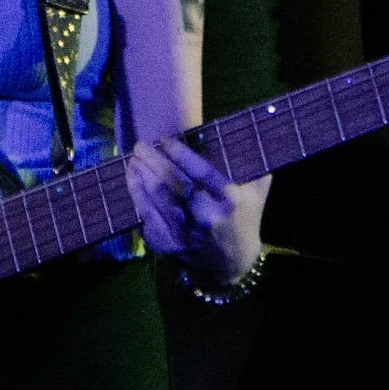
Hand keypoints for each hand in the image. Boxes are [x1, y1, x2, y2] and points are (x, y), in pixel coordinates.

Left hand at [125, 136, 261, 285]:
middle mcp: (207, 217)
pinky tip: (132, 182)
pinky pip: (149, 219)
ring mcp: (188, 234)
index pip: (200, 172)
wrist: (235, 261)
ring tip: (132, 160)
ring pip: (158, 201)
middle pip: (174, 185)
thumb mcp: (256, 190)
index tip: (164, 141)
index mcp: (229, 200)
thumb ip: (251, 162)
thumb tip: (243, 128)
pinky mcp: (171, 246)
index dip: (179, 155)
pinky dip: (138, 199)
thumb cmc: (245, 215)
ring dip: (141, 178)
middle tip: (140, 146)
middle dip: (154, 162)